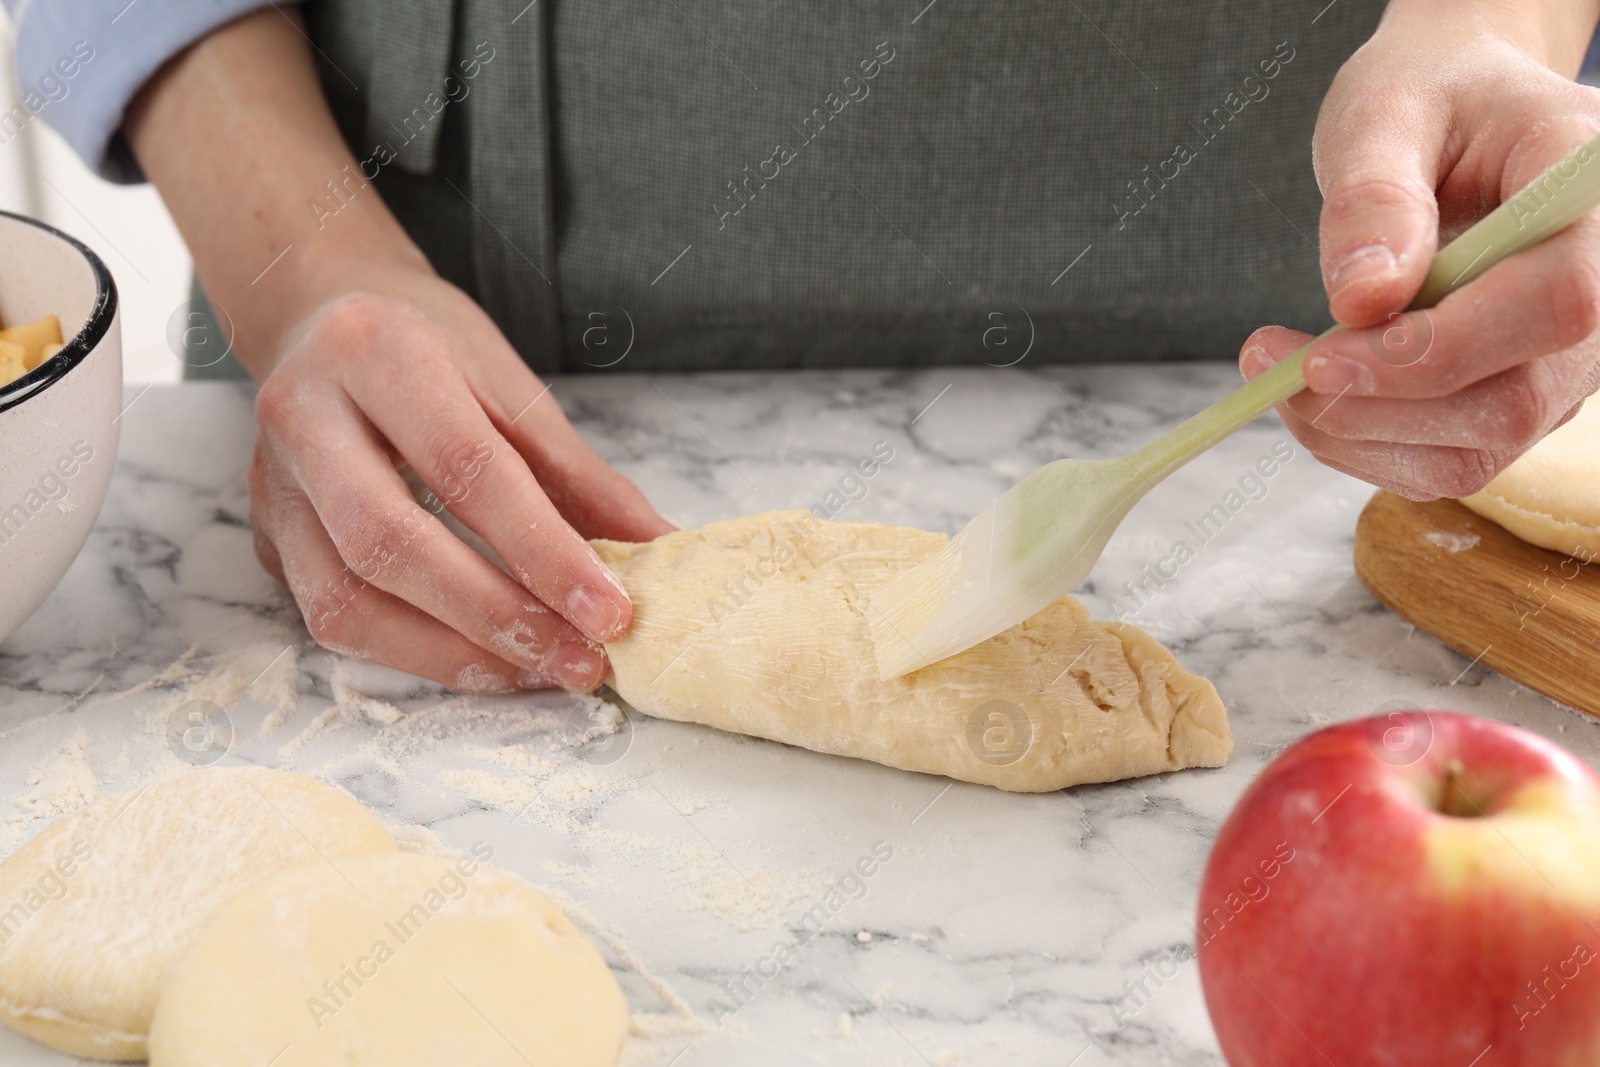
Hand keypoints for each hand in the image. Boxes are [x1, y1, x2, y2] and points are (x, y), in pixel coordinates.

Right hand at [123, 10, 670, 692]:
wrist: (319, 311)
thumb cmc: (426, 345)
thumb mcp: (511, 383)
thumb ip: (581, 475)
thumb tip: (661, 551)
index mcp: (377, 352)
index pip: (466, 468)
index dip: (543, 550)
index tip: (611, 610)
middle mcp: (305, 416)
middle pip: (391, 542)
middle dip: (496, 615)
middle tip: (580, 658)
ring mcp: (273, 484)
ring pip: (346, 598)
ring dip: (453, 653)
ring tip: (540, 671)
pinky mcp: (268, 538)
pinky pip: (331, 618)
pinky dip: (414, 654)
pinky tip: (483, 663)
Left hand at [1240, 2, 1599, 499]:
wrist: (1453, 122)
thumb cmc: (1428, 100)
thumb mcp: (1385, 112)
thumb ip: (1375, 196)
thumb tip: (1363, 299)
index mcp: (1592, 198)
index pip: (1555, 302)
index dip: (1438, 348)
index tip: (1323, 353)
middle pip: (1515, 398)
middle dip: (1377, 402)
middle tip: (1269, 361)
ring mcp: (1565, 360)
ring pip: (1478, 446)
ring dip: (1355, 432)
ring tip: (1273, 367)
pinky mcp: (1518, 397)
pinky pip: (1448, 459)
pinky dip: (1361, 444)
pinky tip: (1311, 393)